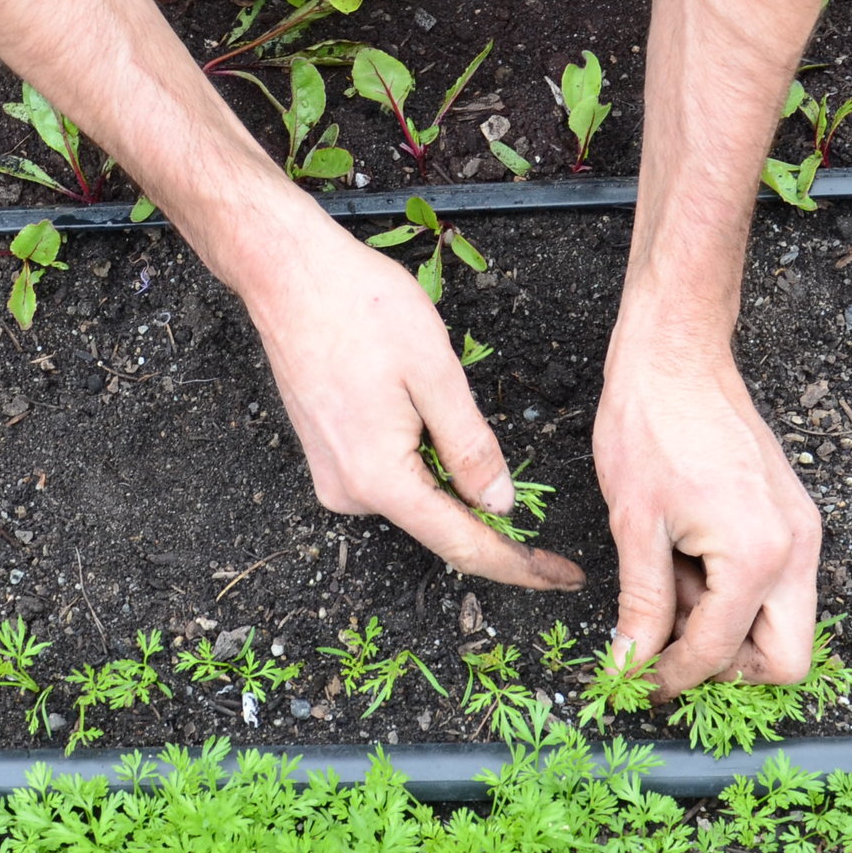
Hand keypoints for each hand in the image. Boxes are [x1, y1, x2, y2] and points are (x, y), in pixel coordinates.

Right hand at [235, 203, 583, 591]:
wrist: (286, 274)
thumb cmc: (359, 308)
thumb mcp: (435, 374)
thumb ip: (471, 448)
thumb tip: (500, 506)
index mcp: (380, 479)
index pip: (463, 544)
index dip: (520, 565)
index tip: (564, 578)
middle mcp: (349, 492)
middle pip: (439, 524)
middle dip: (488, 511)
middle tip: (532, 495)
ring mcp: (333, 476)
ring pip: (416, 495)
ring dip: (449, 470)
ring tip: (438, 395)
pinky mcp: (327, 456)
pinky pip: (391, 474)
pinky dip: (422, 457)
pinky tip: (418, 404)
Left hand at [592, 336, 820, 694]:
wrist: (677, 356)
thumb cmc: (651, 425)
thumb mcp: (635, 526)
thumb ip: (642, 606)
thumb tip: (630, 667)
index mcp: (759, 556)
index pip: (720, 652)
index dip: (672, 677)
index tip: (635, 684)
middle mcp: (798, 550)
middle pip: (786, 658)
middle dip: (727, 667)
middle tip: (667, 648)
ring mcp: (804, 533)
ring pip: (784, 624)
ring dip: (728, 627)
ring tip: (670, 585)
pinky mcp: (795, 518)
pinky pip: (778, 585)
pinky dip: (735, 594)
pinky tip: (687, 562)